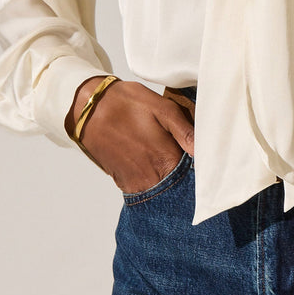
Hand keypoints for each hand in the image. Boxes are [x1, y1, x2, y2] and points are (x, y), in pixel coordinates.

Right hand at [65, 78, 194, 193]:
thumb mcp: (162, 108)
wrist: (90, 109)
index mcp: (166, 160)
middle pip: (178, 187)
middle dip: (186, 176)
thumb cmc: (127, 104)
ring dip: (168, 179)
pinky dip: (152, 179)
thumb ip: (184, 131)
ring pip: (162, 190)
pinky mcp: (123, 183)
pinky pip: (145, 188)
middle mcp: (152, 178)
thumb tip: (202, 151)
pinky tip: (150, 160)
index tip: (203, 160)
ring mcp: (136, 184)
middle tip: (183, 156)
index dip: (201, 169)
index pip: (194, 176)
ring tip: (165, 157)